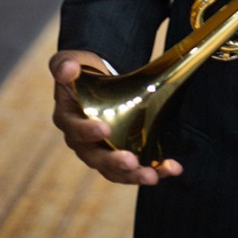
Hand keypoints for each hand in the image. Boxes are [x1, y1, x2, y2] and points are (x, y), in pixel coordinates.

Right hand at [49, 51, 182, 185]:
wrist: (99, 77)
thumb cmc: (83, 71)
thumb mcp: (71, 61)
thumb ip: (65, 65)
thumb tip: (67, 70)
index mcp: (69, 120)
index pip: (76, 130)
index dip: (88, 131)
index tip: (104, 129)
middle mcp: (84, 143)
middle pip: (97, 158)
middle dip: (114, 162)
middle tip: (130, 162)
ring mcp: (103, 151)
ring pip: (115, 170)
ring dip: (134, 175)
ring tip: (153, 175)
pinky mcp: (123, 153)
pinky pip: (136, 167)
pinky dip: (156, 169)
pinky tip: (173, 168)